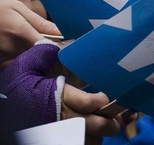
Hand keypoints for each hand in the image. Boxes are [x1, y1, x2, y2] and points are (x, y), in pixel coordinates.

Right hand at [0, 0, 60, 64]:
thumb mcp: (17, 8)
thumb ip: (39, 22)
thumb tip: (59, 31)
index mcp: (21, 32)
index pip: (49, 47)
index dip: (59, 48)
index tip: (67, 45)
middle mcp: (14, 48)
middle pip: (39, 53)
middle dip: (44, 47)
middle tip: (35, 35)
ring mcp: (5, 56)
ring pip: (28, 56)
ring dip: (29, 48)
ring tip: (15, 34)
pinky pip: (15, 58)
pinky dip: (17, 51)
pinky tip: (8, 39)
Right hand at [0, 40, 119, 140]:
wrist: (4, 106)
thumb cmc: (16, 87)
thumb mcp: (26, 67)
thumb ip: (45, 55)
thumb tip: (63, 45)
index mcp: (58, 98)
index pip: (88, 102)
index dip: (102, 99)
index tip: (106, 95)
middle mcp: (63, 119)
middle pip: (97, 126)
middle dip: (112, 121)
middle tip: (116, 113)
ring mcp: (61, 133)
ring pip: (92, 139)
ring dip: (101, 131)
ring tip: (105, 121)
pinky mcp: (57, 140)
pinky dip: (90, 139)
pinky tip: (91, 130)